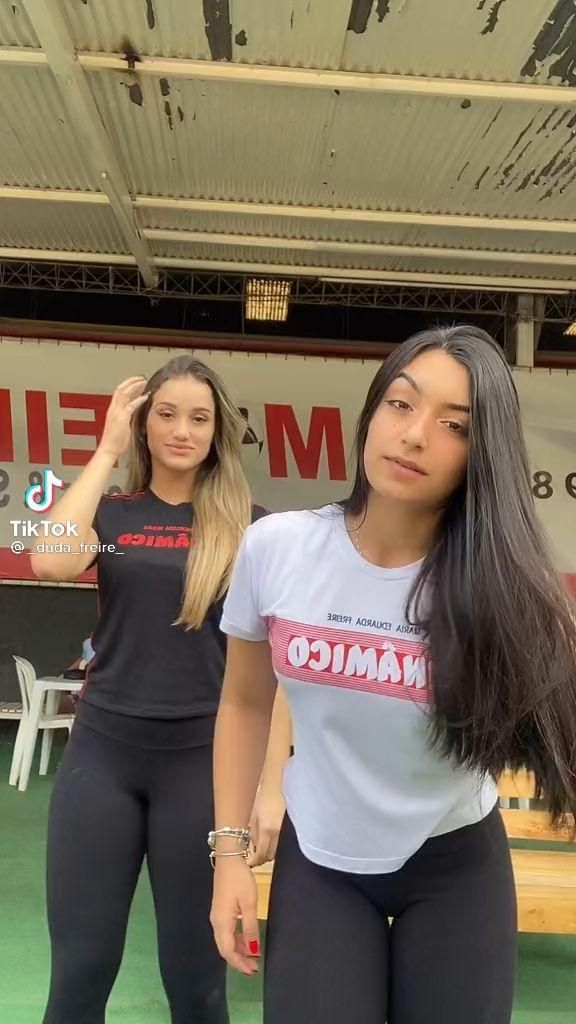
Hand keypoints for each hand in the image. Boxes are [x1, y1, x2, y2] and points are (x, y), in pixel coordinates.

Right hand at [99, 377, 148, 459]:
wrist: (109, 449)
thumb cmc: (115, 441)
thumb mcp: (121, 425)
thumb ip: (125, 417)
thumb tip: (132, 413)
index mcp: (112, 410)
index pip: (119, 392)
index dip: (127, 385)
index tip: (136, 381)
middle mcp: (113, 409)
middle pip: (120, 389)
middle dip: (131, 381)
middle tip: (141, 377)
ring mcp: (116, 413)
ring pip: (124, 394)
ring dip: (135, 386)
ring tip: (143, 382)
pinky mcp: (122, 418)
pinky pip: (131, 405)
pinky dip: (139, 399)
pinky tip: (145, 396)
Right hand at [211, 857, 260, 976]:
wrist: (228, 858)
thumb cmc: (240, 879)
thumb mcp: (249, 903)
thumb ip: (250, 927)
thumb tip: (252, 950)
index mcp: (221, 922)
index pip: (228, 950)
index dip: (239, 963)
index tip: (253, 970)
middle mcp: (216, 921)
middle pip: (224, 948)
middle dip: (238, 960)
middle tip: (254, 968)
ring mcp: (217, 915)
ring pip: (225, 940)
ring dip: (238, 950)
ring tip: (252, 956)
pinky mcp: (220, 910)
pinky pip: (227, 931)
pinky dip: (236, 939)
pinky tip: (246, 939)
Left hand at [247, 785, 285, 866]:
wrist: (275, 789)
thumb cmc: (261, 801)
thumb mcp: (253, 818)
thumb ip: (253, 836)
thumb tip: (253, 850)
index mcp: (266, 830)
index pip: (261, 854)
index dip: (254, 862)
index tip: (249, 863)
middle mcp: (277, 833)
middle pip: (270, 856)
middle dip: (261, 859)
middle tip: (254, 857)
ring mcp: (284, 831)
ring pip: (277, 851)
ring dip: (268, 853)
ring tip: (260, 848)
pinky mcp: (289, 829)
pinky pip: (281, 844)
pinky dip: (274, 846)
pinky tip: (269, 841)